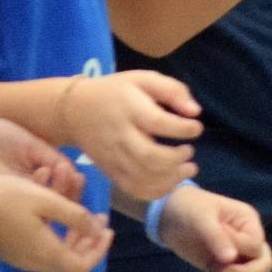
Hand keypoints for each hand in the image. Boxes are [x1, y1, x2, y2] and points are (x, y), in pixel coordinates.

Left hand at [0, 114, 84, 202]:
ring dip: (55, 192)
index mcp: (34, 187)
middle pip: (51, 209)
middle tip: (71, 175)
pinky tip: (43, 171)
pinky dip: (36, 188)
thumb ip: (56, 160)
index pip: (58, 199)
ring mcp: (8, 200)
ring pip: (38, 210)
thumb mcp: (36, 147)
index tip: (79, 177)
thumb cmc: (1, 137)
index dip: (71, 192)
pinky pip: (19, 203)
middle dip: (67, 194)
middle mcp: (22, 198)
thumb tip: (77, 176)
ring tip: (60, 171)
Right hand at [0, 173, 110, 271]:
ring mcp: (17, 257)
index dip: (99, 251)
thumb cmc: (10, 196)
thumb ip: (77, 217)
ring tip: (82, 210)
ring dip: (72, 234)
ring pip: (55, 253)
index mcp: (44, 253)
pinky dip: (55, 233)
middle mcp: (31, 261)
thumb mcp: (49, 201)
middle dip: (88, 240)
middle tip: (99, 218)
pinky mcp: (8, 249)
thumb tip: (96, 231)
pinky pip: (39, 248)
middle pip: (69, 261)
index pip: (81, 267)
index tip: (108, 229)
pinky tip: (57, 212)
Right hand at [58, 70, 202, 201]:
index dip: (182, 129)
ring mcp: (113, 157)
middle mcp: (120, 136)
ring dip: (171, 178)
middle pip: (149, 156)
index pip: (157, 122)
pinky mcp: (110, 172)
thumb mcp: (144, 79)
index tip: (196, 127)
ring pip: (142, 178)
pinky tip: (171, 181)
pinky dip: (156, 191)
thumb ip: (172, 91)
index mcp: (130, 109)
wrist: (74, 111)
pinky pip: (133, 189)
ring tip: (188, 168)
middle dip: (176, 159)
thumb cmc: (116, 92)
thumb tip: (195, 111)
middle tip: (189, 151)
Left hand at [155, 186, 271, 271]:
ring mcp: (235, 256)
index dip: (240, 250)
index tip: (214, 245)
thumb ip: (217, 237)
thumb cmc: (190, 208)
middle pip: (262, 265)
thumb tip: (231, 259)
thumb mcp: (202, 218)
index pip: (256, 245)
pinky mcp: (220, 268)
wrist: (169, 214)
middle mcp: (247, 241)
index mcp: (248, 222)